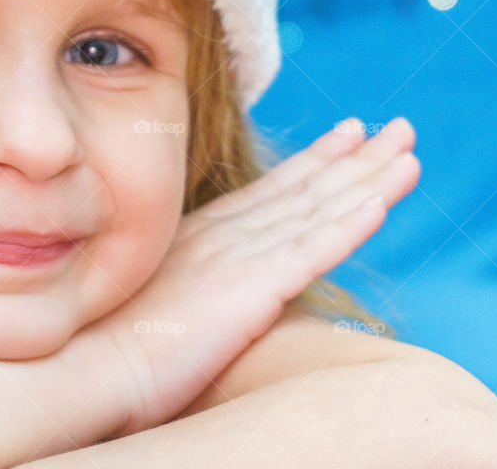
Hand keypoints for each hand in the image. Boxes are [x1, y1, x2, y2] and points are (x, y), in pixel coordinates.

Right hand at [73, 116, 420, 436]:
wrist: (88, 367)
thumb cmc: (109, 343)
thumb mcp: (156, 295)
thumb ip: (191, 278)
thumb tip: (211, 285)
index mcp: (204, 236)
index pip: (274, 190)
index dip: (317, 160)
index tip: (350, 133)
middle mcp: (226, 236)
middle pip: (306, 189)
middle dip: (357, 158)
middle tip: (399, 129)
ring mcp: (238, 259)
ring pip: (319, 211)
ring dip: (369, 180)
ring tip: (408, 152)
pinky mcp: (249, 290)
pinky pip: (312, 250)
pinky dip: (349, 224)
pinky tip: (381, 203)